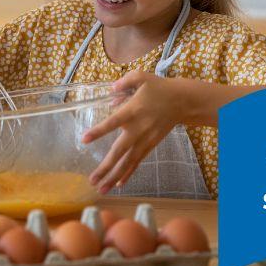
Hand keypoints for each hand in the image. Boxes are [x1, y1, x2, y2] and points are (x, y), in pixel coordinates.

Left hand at [81, 71, 185, 193]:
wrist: (182, 101)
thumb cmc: (158, 88)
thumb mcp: (141, 77)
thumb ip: (124, 81)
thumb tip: (110, 90)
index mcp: (133, 110)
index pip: (113, 122)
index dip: (99, 131)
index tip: (84, 139)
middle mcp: (138, 128)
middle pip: (119, 151)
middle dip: (105, 167)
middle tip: (92, 180)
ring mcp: (145, 140)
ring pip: (128, 162)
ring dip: (114, 176)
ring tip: (101, 189)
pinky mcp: (150, 145)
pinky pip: (137, 162)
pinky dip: (128, 173)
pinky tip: (118, 184)